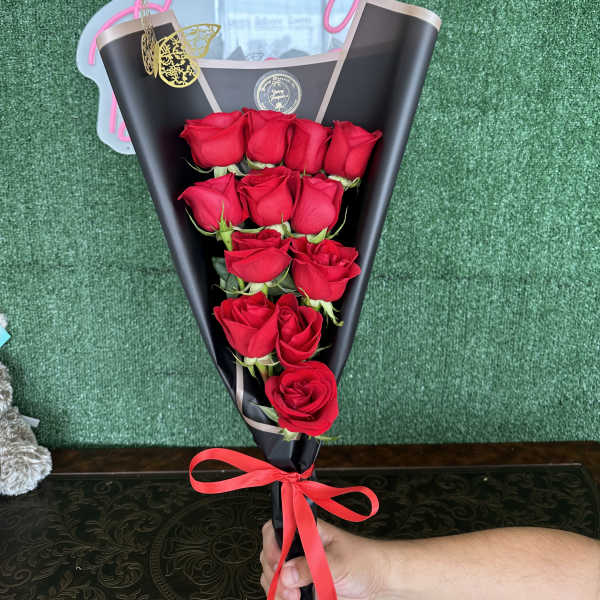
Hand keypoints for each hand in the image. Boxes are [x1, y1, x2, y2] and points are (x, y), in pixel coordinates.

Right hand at [259, 519, 390, 599]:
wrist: (380, 583)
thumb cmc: (365, 562)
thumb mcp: (339, 563)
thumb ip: (311, 567)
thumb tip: (285, 572)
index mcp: (307, 531)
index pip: (277, 528)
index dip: (272, 544)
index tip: (278, 562)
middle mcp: (300, 548)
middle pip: (269, 555)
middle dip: (273, 573)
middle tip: (289, 588)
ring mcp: (300, 568)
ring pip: (273, 577)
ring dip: (277, 590)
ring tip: (294, 598)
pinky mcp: (304, 587)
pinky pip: (283, 593)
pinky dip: (283, 599)